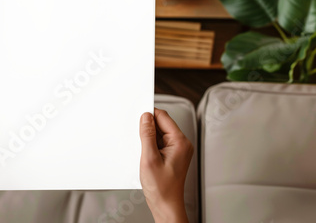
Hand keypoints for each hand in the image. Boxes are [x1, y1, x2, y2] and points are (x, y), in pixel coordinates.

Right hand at [139, 108, 193, 222]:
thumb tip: (145, 117)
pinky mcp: (172, 155)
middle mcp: (182, 144)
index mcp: (180, 142)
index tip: (137, 115)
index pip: (163, 117)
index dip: (149, 114)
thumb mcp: (149, 158)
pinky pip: (160, 143)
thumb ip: (147, 135)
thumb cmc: (162, 188)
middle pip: (162, 124)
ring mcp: (178, 150)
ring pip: (159, 134)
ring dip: (148, 138)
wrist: (166, 205)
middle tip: (138, 140)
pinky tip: (146, 155)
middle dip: (148, 128)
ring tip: (144, 153)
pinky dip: (150, 145)